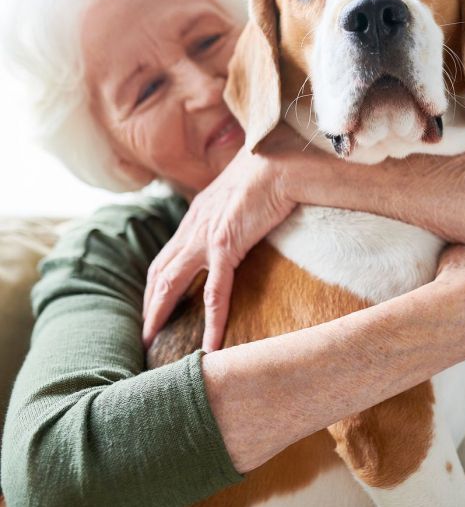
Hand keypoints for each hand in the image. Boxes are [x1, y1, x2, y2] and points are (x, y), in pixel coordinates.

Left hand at [142, 124, 304, 351]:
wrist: (278, 163)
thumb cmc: (265, 174)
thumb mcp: (237, 194)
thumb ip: (228, 210)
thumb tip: (236, 220)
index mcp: (196, 216)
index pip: (167, 255)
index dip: (156, 281)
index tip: (154, 302)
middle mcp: (192, 227)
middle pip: (159, 271)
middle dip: (149, 302)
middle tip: (145, 330)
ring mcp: (205, 237)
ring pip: (170, 282)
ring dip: (159, 312)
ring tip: (153, 341)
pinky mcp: (225, 245)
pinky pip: (214, 291)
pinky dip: (211, 320)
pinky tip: (210, 343)